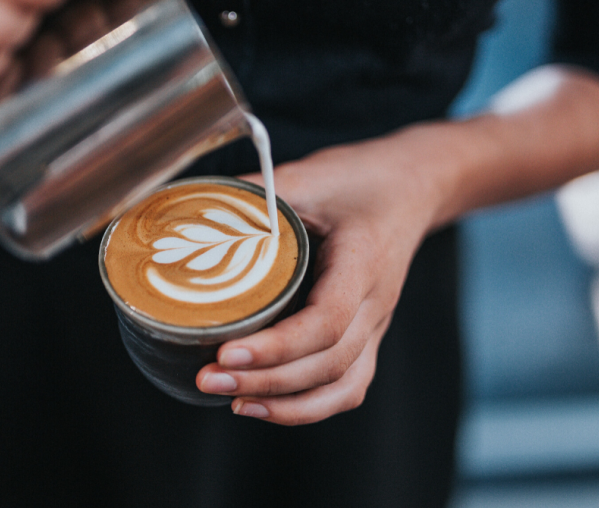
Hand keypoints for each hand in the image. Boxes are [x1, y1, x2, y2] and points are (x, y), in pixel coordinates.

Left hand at [195, 123, 455, 425]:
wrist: (411, 187)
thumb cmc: (360, 180)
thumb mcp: (307, 174)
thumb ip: (252, 194)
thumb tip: (186, 211)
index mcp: (363, 262)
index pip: (327, 320)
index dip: (277, 345)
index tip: (226, 352)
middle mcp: (377, 303)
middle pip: (329, 363)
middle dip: (266, 381)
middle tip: (210, 379)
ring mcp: (376, 325)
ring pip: (343, 386)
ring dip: (287, 404)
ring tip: (233, 402)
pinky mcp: (368, 336)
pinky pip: (348, 387)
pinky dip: (309, 406)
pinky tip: (264, 405)